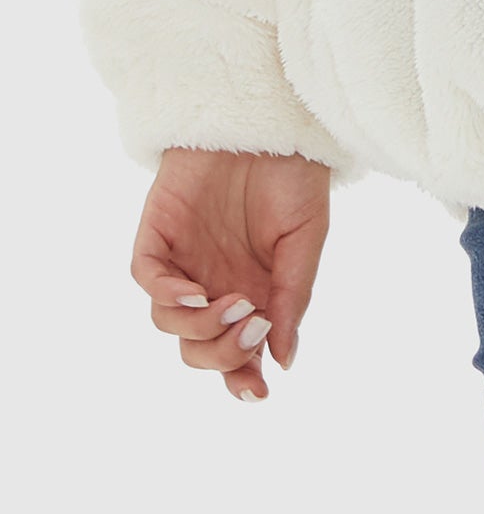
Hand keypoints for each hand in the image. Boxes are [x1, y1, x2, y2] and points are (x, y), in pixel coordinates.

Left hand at [130, 148, 330, 402]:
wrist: (268, 121)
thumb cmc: (293, 177)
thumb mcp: (306, 240)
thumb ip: (293, 296)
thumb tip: (284, 359)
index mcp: (250, 294)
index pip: (235, 355)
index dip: (241, 380)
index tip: (258, 393)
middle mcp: (212, 285)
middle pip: (197, 349)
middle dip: (223, 354)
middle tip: (254, 328)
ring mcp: (182, 263)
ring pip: (169, 323)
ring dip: (201, 327)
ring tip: (236, 305)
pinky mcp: (157, 236)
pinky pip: (148, 279)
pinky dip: (167, 295)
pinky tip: (197, 294)